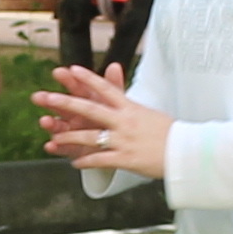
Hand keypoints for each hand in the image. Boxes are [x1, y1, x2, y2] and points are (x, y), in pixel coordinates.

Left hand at [40, 62, 168, 178]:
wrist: (186, 152)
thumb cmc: (171, 133)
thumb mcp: (151, 114)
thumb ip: (132, 109)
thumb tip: (123, 103)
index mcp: (131, 108)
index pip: (106, 89)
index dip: (88, 79)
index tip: (72, 69)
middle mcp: (124, 121)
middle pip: (90, 109)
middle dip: (66, 103)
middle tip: (46, 96)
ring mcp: (123, 140)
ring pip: (89, 137)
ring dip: (68, 137)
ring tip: (54, 137)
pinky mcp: (125, 158)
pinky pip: (99, 160)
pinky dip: (85, 162)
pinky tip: (74, 163)